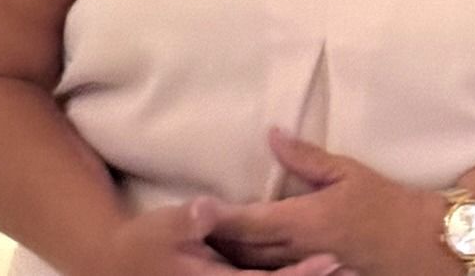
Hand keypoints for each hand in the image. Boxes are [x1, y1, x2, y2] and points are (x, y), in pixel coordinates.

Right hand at [92, 198, 349, 275]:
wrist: (119, 267)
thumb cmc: (141, 244)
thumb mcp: (161, 226)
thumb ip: (189, 219)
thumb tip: (210, 206)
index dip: (299, 273)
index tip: (331, 260)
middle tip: (356, 267)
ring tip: (353, 269)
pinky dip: (292, 274)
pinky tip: (321, 268)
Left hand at [207, 130, 447, 275]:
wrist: (418, 243)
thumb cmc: (386, 202)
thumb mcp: (348, 171)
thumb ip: (306, 157)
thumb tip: (273, 135)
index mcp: (304, 220)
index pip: (248, 220)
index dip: (217, 215)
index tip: (194, 207)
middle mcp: (298, 249)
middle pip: (242, 249)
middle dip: (215, 239)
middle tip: (190, 225)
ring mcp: (305, 266)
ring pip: (255, 266)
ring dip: (230, 254)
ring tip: (206, 242)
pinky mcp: (314, 274)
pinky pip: (274, 272)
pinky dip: (253, 264)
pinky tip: (243, 257)